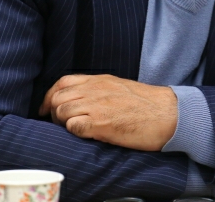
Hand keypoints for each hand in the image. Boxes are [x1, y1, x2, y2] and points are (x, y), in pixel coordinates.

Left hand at [38, 74, 177, 150]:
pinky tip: (86, 135)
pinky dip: (74, 132)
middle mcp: (95, 90)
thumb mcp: (120, 88)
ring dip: (64, 124)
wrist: (168, 113)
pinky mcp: (102, 124)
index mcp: (100, 80)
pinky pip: (74, 127)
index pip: (63, 82)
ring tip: (77, 130)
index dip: (50, 96)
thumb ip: (100, 90)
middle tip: (63, 125)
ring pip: (62, 112)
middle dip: (54, 113)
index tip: (46, 109)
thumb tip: (81, 99)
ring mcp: (98, 106)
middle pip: (58, 98)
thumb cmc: (148, 104)